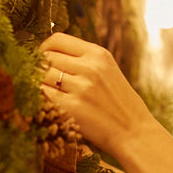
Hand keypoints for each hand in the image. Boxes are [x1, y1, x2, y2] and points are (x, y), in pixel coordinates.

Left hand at [39, 33, 157, 158]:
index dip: (44, 49)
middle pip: (46, 58)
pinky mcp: (71, 108)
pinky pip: (42, 95)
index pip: (57, 40)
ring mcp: (80, 87)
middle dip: (39, 68)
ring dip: (38, 84)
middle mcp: (89, 67)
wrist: (134, 133)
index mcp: (98, 54)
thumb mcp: (108, 72)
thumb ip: (83, 61)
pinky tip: (46, 105)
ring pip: (41, 75)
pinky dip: (39, 98)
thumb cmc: (119, 104)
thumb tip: (48, 55)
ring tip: (46, 93)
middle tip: (42, 81)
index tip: (42, 60)